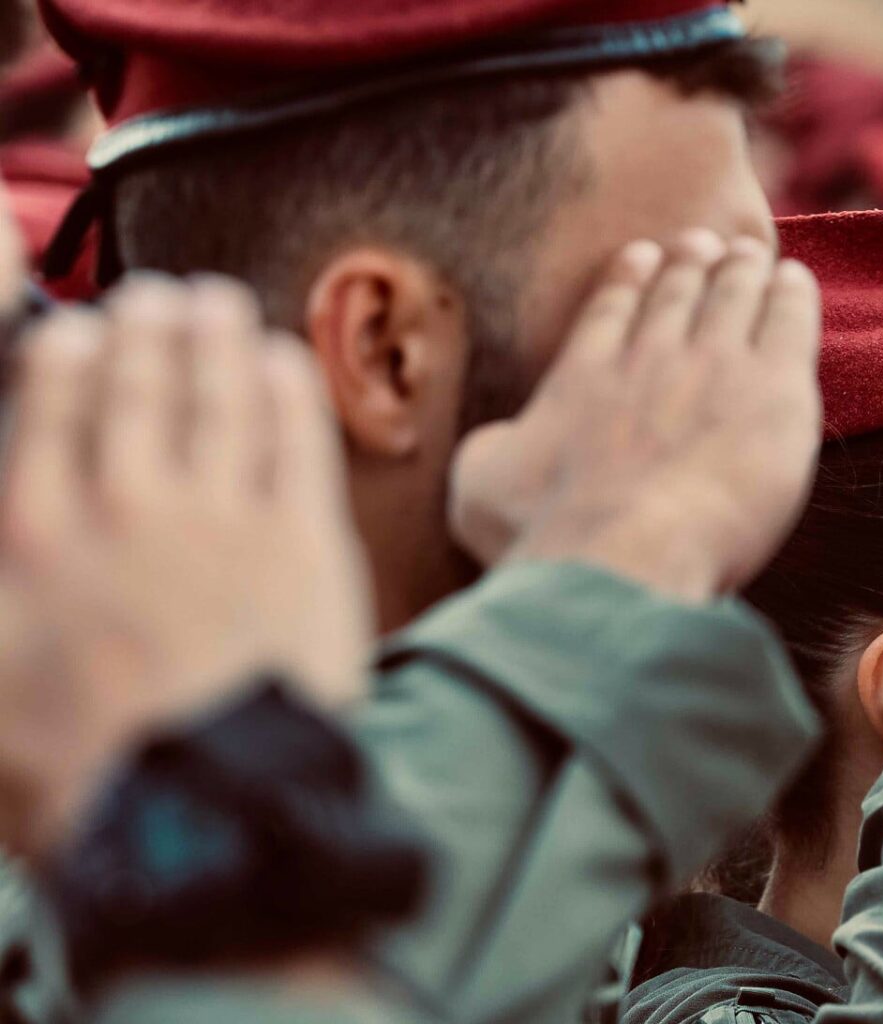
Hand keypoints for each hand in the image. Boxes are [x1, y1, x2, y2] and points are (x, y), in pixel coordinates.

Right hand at [0, 275, 373, 853]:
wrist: (205, 810)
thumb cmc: (83, 766)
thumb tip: (10, 531)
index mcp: (37, 536)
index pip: (50, 412)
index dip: (69, 358)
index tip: (80, 329)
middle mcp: (126, 508)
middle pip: (138, 388)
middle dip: (149, 329)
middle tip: (161, 297)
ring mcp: (221, 518)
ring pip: (218, 397)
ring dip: (217, 338)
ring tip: (217, 305)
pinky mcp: (305, 541)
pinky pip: (297, 440)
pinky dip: (287, 389)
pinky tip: (283, 359)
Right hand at [450, 231, 822, 602]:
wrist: (623, 550)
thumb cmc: (546, 533)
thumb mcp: (481, 486)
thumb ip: (493, 449)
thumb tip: (500, 440)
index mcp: (584, 375)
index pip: (612, 309)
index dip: (632, 278)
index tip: (643, 254)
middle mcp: (650, 357)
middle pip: (677, 294)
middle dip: (690, 264)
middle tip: (703, 244)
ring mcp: (715, 365)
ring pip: (733, 297)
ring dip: (742, 270)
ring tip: (749, 255)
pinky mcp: (774, 388)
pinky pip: (789, 321)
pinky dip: (792, 294)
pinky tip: (795, 282)